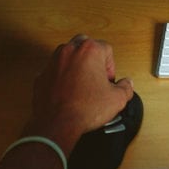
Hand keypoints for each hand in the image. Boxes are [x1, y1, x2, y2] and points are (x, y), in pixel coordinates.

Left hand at [24, 35, 133, 155]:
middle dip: (92, 57)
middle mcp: (70, 51)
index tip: (108, 80)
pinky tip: (68, 91)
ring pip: (67, 54)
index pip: (106, 48)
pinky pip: (54, 70)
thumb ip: (126, 87)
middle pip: (85, 43)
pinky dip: (61, 76)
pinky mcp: (42, 75)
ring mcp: (53, 62)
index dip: (110, 66)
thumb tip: (126, 84)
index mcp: (90, 51)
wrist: (57, 124)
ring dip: (75, 64)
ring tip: (82, 82)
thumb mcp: (117, 99)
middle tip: (96, 75)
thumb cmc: (83, 109)